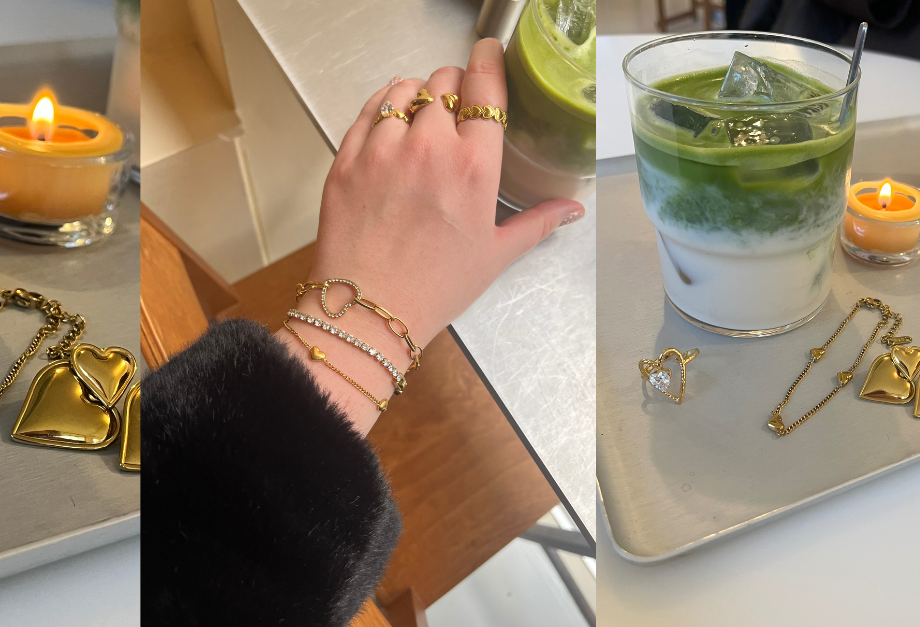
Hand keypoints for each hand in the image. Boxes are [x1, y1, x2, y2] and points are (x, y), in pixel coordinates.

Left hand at [276, 39, 584, 433]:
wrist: (368, 311)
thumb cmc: (435, 287)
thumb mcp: (495, 255)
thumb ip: (536, 222)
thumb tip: (572, 208)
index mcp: (474, 165)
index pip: (484, 88)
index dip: (487, 62)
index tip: (487, 51)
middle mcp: (429, 146)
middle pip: (442, 82)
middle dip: (452, 85)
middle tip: (455, 102)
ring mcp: (383, 149)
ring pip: (401, 91)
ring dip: (415, 93)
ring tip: (419, 111)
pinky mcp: (346, 159)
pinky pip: (366, 112)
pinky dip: (380, 107)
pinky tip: (388, 118)